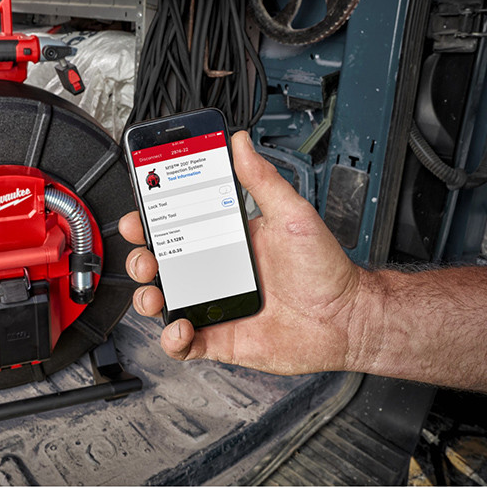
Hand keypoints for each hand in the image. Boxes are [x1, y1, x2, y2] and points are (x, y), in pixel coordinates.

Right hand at [119, 130, 365, 375]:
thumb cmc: (324, 269)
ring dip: (147, 298)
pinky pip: (182, 343)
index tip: (140, 214)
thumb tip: (241, 144)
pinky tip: (181, 327)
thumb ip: (262, 180)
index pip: (176, 227)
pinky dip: (172, 339)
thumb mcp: (292, 215)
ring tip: (156, 294)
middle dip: (140, 259)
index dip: (151, 221)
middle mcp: (214, 272)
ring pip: (163, 302)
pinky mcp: (219, 337)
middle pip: (160, 264)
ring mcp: (214, 305)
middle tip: (147, 256)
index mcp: (225, 240)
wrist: (346, 320)